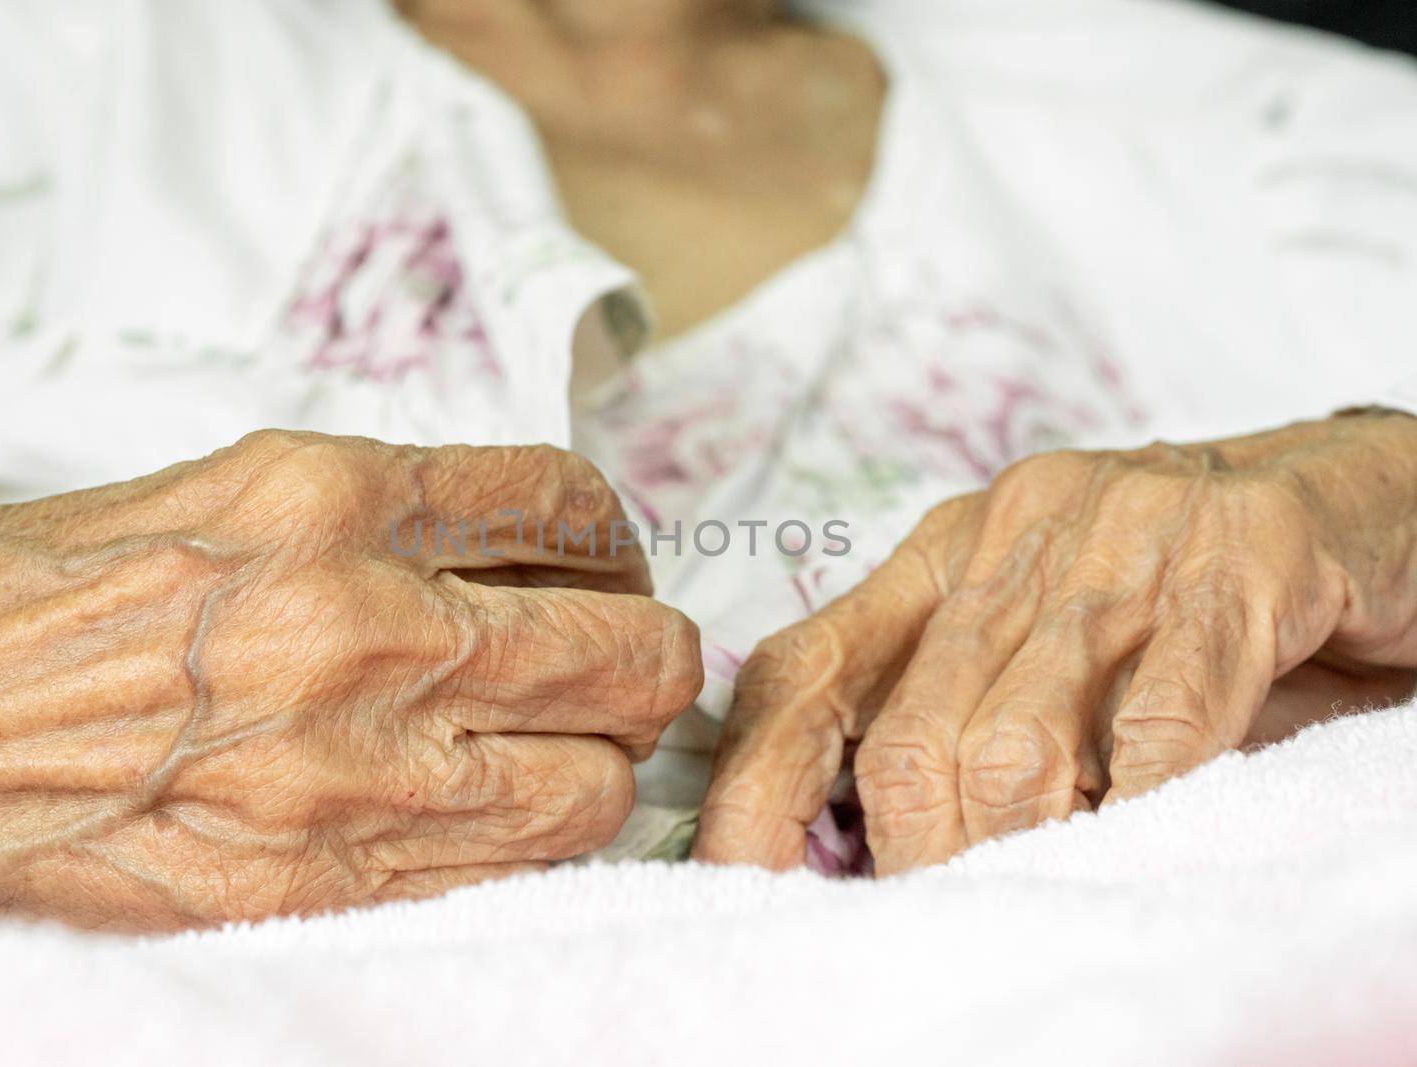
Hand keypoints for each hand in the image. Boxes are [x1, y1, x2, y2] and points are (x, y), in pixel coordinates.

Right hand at [0, 431, 700, 928]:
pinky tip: (496, 810)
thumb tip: (481, 542)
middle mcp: (359, 622)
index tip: (602, 560)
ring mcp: (349, 767)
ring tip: (559, 741)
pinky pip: (515, 867)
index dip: (609, 537)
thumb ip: (350, 515)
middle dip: (642, 650)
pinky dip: (537, 837)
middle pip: (626, 646)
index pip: (560, 500)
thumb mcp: (183, 499)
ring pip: (600, 776)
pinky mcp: (320, 885)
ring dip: (602, 756)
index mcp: (319, 495)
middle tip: (613, 654)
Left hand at [694, 413, 1416, 873]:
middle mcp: (1015, 532)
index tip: (744, 884)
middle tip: (936, 923)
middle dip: (913, 859)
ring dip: (1017, 849)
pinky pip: (1166, 718)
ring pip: (1019, 738)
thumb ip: (956, 712)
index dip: (755, 794)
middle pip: (906, 734)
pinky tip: (1138, 842)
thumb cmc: (1179, 589)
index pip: (803, 673)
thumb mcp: (1043, 633)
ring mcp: (1127, 536)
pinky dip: (1141, 810)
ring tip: (1039, 896)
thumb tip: (852, 847)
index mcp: (946, 552)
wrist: (1357, 498)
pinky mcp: (1242, 557)